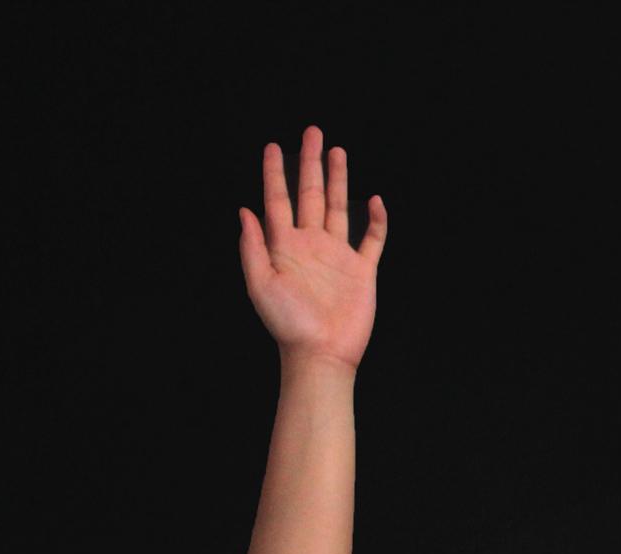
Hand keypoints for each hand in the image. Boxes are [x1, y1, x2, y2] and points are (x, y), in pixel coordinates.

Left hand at [239, 126, 386, 370]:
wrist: (321, 353)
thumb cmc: (287, 324)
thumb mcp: (259, 284)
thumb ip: (252, 246)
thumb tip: (244, 210)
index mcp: (284, 246)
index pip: (278, 200)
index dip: (274, 173)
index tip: (273, 146)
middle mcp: (311, 244)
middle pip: (311, 194)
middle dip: (310, 163)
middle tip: (312, 132)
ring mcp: (338, 255)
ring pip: (340, 208)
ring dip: (339, 180)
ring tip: (338, 151)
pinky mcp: (362, 270)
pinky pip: (372, 239)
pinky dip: (376, 220)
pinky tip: (375, 200)